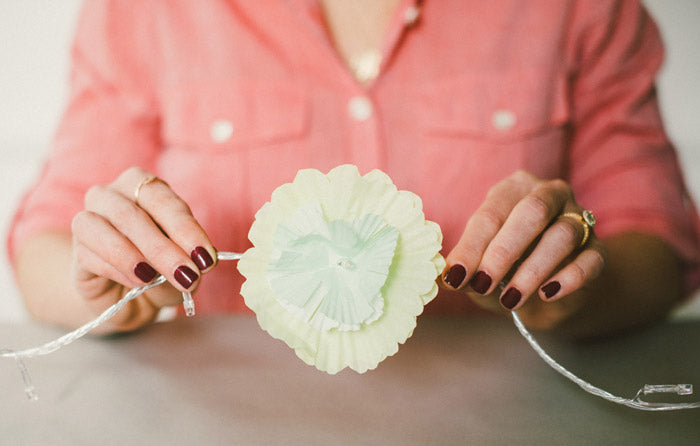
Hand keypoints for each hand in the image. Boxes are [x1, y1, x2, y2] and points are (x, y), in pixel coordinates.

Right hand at [70, 167, 216, 329]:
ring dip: (135, 256)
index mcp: (143, 186)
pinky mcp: (76, 251)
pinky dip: (117, 269)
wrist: (127, 297)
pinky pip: (89, 254)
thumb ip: (190, 260)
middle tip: (187, 275)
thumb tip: (197, 264)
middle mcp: (111, 195)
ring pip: (103, 227)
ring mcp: (88, 219)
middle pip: (132, 213)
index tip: (205, 257)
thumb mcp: (183, 263)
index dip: (185, 228)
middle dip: (164, 247)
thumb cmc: (160, 270)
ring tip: (155, 280)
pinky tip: (136, 283)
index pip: (163, 199)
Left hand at [441, 170, 606, 323]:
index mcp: (513, 189)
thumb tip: (446, 277)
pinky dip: (569, 278)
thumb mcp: (480, 267)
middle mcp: (549, 195)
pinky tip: (547, 293)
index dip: (471, 246)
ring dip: (533, 269)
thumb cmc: (505, 268)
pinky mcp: (598, 250)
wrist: (547, 291)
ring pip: (563, 235)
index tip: (455, 275)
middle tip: (483, 283)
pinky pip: (590, 259)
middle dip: (503, 250)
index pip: (491, 214)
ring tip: (511, 298)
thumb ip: (466, 268)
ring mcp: (579, 219)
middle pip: (532, 213)